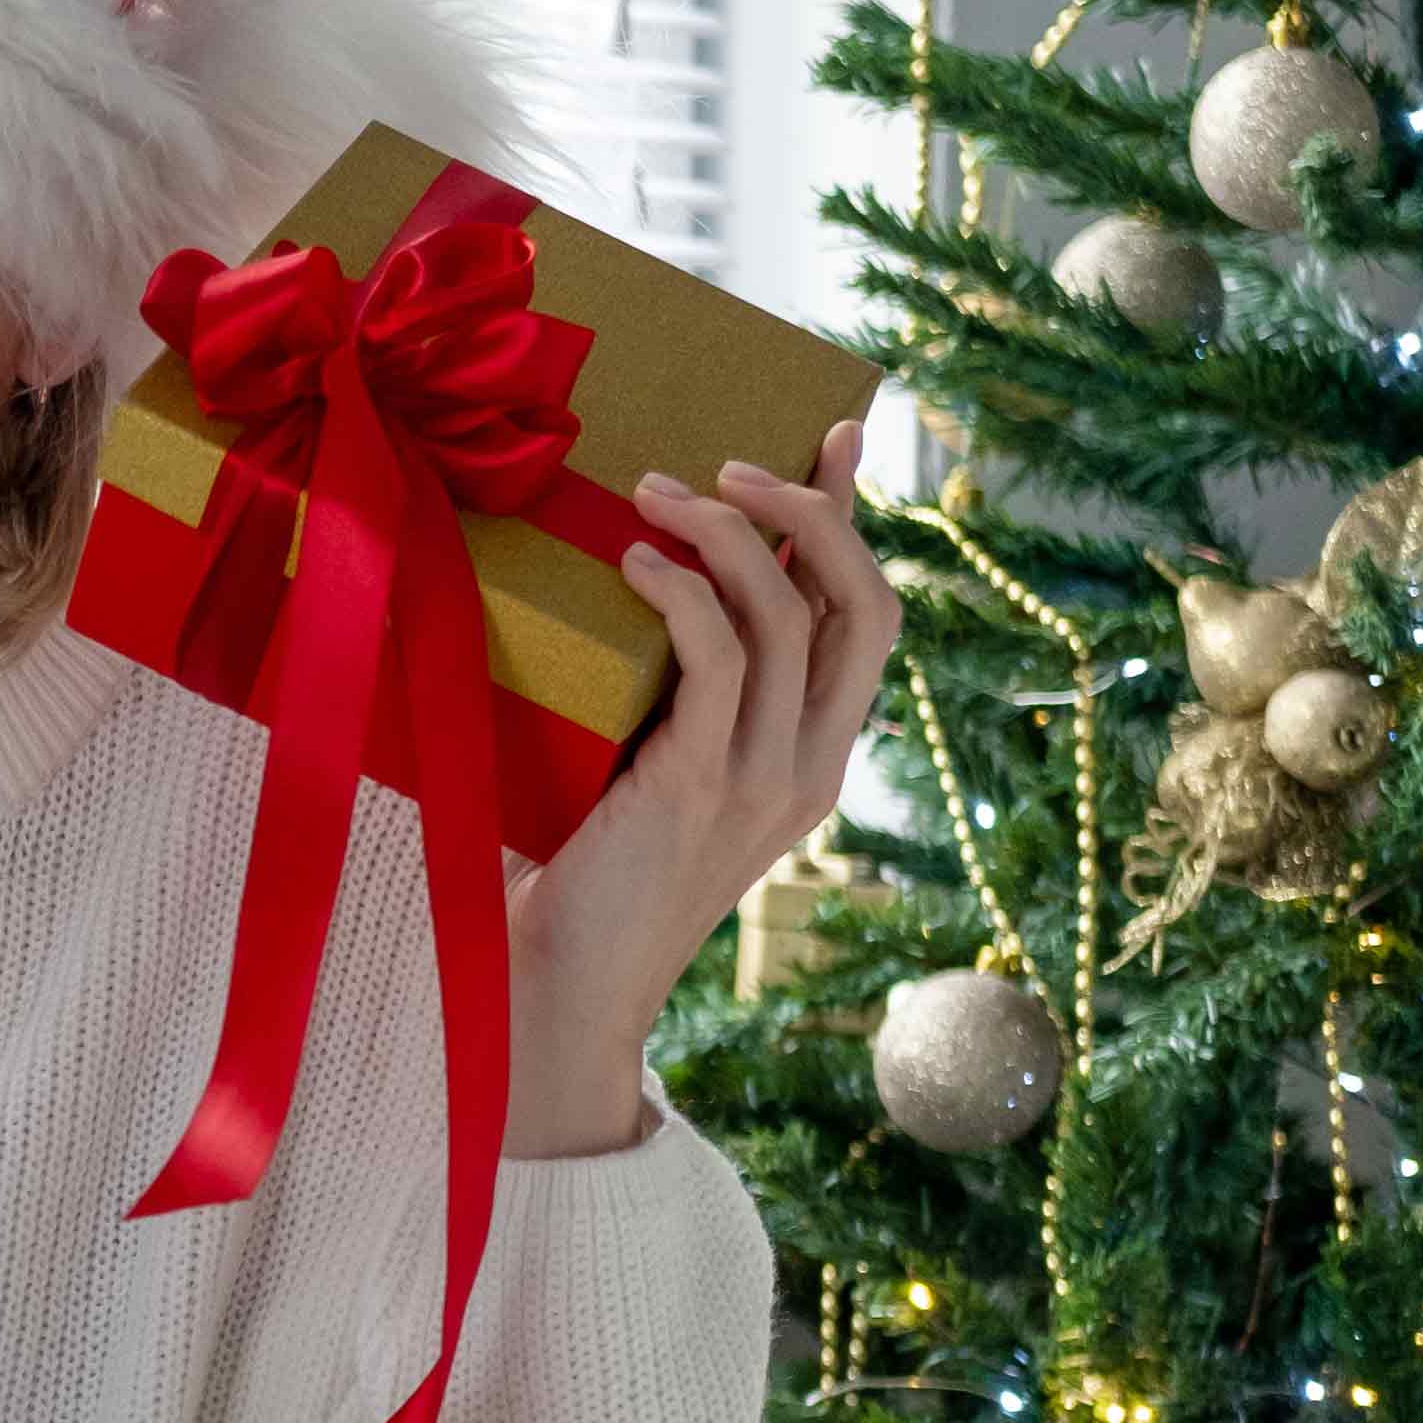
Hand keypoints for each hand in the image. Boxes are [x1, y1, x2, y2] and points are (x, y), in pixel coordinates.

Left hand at [500, 417, 903, 1156]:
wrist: (554, 985)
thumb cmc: (576, 868)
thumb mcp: (642, 763)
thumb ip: (666, 694)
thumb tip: (626, 578)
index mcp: (812, 761)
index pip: (868, 620)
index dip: (855, 523)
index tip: (833, 437)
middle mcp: (809, 771)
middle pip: (865, 607)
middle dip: (812, 514)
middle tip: (731, 463)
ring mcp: (763, 784)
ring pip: (793, 621)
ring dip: (732, 537)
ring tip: (657, 493)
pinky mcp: (698, 790)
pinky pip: (722, 664)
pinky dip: (685, 593)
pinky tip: (636, 562)